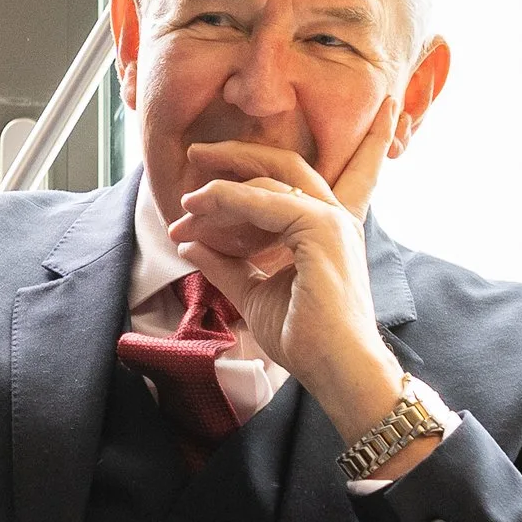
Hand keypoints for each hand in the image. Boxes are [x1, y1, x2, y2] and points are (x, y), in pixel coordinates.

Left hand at [173, 112, 412, 446]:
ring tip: (186, 204)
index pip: (289, 181)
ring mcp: (331, 220)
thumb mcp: (252, 293)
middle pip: (283, 165)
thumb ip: (225, 265)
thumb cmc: (303, 338)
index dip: (247, 170)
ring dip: (222, 188)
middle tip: (195, 152)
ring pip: (270, 181)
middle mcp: (331, 217)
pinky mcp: (323, 230)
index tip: (200, 183)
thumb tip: (190, 243)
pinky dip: (230, 200)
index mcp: (322, 228)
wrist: (334, 369)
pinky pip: (267, 202)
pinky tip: (200, 206)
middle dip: (237, 154)